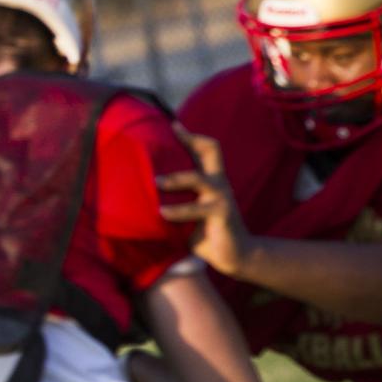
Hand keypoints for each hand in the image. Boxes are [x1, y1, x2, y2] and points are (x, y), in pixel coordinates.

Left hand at [156, 123, 253, 275]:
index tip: (172, 125)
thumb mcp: (191, 211)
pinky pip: (196, 209)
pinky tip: (162, 213)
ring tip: (156, 182)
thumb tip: (146, 192)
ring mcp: (222, 197)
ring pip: (197, 178)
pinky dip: (178, 210)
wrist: (236, 256)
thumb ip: (179, 199)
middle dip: (190, 141)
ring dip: (175, 179)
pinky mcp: (221, 214)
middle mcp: (219, 183)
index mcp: (213, 180)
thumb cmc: (207, 232)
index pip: (207, 149)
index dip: (190, 136)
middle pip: (211, 151)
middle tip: (166, 141)